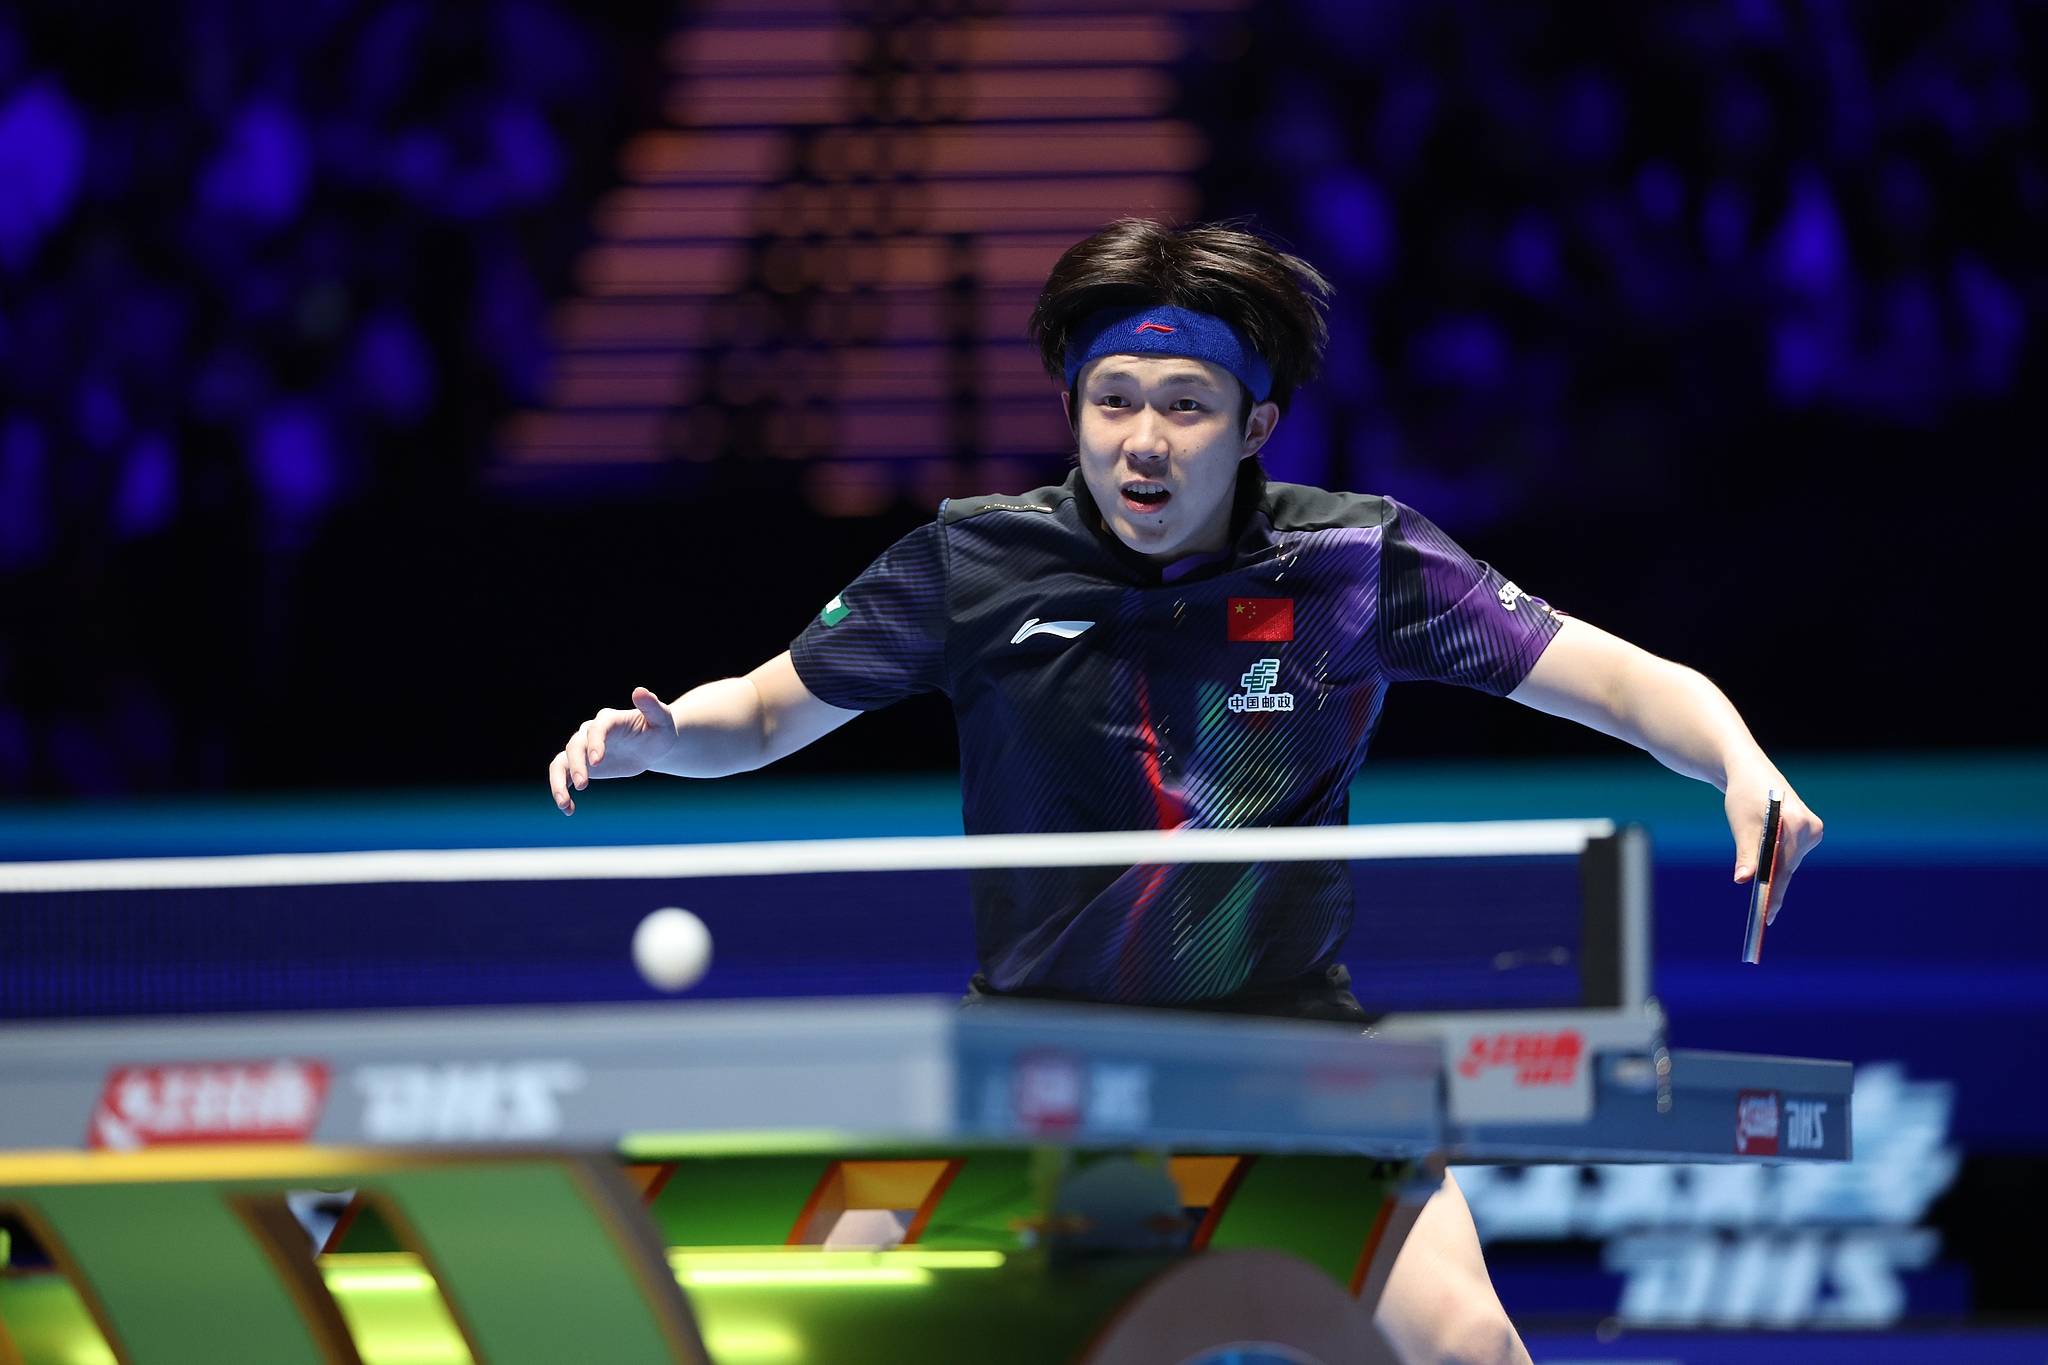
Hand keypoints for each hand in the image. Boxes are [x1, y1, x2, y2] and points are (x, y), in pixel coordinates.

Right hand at [548, 687, 679, 814]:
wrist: (653, 745)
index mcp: (609, 720)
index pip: (597, 728)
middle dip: (577, 765)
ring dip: (558, 782)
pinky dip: (562, 792)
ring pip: (561, 762)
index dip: (595, 743)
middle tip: (583, 786)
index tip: (597, 762)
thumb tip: (639, 690)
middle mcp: (591, 732)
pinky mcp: (580, 766)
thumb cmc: (660, 730)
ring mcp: (583, 749)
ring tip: (564, 803)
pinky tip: (569, 810)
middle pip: (575, 746)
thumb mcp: (662, 718)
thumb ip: (651, 706)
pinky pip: (564, 777)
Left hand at [1726, 778, 1822, 922]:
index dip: (1775, 892)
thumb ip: (1746, 854)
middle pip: (1789, 866)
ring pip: (1790, 863)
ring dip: (1777, 877)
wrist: (1752, 774)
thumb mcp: (1742, 826)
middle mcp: (1810, 827)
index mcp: (1795, 822)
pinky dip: (1780, 865)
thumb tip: (1743, 879)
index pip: (1784, 865)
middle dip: (1775, 889)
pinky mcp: (1810, 831)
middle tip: (1765, 917)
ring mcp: (1813, 829)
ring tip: (1767, 904)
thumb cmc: (1744, 797)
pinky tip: (1772, 878)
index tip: (1767, 914)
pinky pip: (1792, 856)